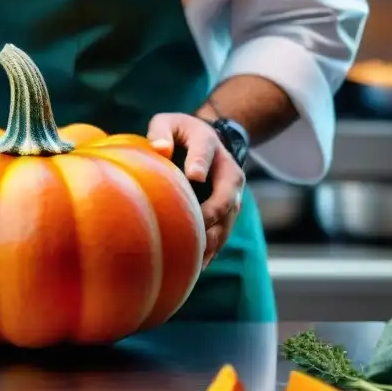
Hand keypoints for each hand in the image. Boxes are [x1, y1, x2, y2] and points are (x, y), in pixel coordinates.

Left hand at [147, 113, 245, 267]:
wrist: (206, 142)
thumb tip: (160, 149)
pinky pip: (222, 235)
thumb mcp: (168, 122)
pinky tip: (195, 268)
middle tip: (192, 230)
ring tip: (193, 259)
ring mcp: (232, 196)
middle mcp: (228, 172)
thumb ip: (161, 131)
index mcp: (209, 144)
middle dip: (211, 213)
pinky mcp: (227, 215)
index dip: (200, 163)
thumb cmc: (178, 134)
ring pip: (227, 222)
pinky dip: (210, 252)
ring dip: (212, 241)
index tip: (194, 176)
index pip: (205, 152)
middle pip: (226, 197)